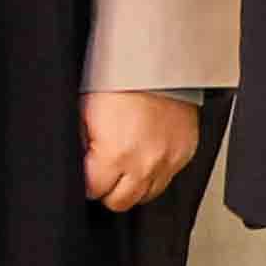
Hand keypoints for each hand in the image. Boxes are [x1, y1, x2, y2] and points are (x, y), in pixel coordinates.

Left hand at [82, 91, 200, 210]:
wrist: (156, 63)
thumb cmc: (119, 81)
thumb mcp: (84, 113)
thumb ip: (82, 145)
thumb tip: (80, 163)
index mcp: (116, 155)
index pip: (94, 192)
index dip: (86, 184)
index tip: (86, 176)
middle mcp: (145, 164)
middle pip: (120, 202)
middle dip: (107, 190)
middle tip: (102, 175)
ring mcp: (168, 161)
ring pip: (146, 196)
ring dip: (132, 186)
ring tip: (124, 167)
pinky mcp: (185, 153)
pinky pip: (167, 178)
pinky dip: (154, 173)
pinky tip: (145, 157)